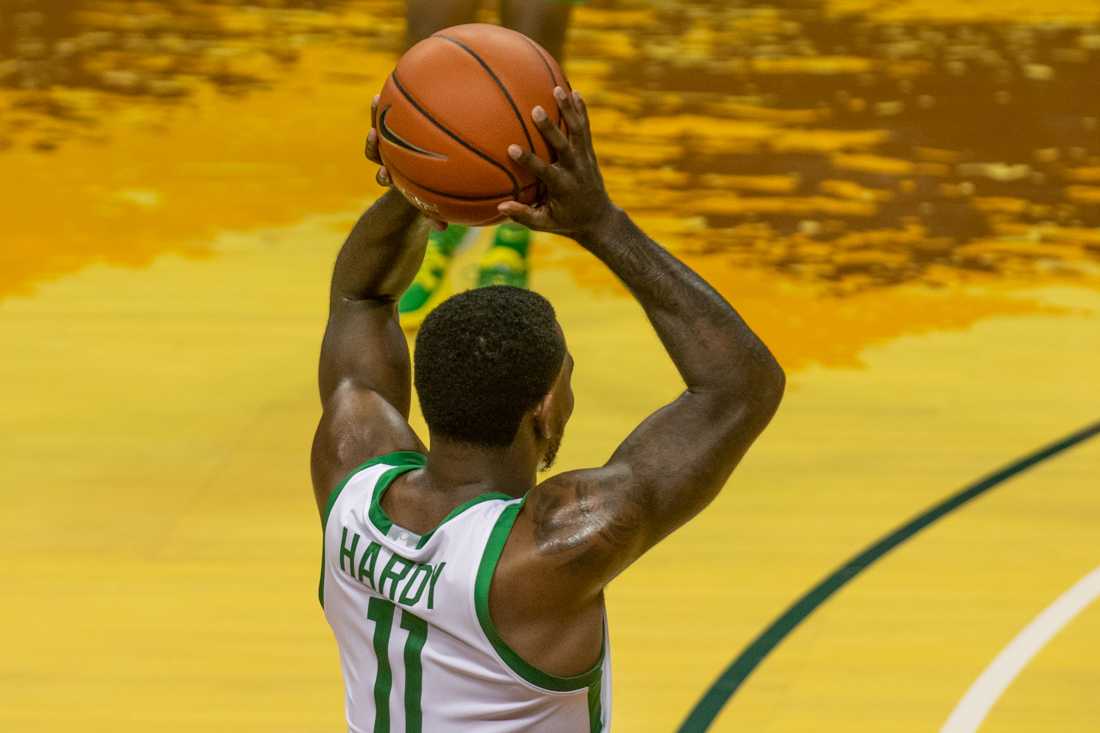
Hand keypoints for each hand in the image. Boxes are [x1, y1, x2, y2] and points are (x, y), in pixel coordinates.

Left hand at [366, 95, 445, 231]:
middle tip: (374, 135)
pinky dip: (397, 104)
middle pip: (375, 151)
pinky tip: (405, 86)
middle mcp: (390, 160)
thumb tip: (442, 230)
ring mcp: (393, 144)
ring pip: (382, 128)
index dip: (383, 175)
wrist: (420, 187)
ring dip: (378, 115)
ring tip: (377, 99)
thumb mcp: (432, 209)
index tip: (385, 174)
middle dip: (372, 144)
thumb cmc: (431, 200)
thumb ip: (434, 216)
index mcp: (395, 177)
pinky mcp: (398, 128)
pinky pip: (397, 114)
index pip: (383, 176)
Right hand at [498, 88, 615, 239]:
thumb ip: (524, 216)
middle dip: (551, 129)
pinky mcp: (589, 152)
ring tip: (557, 89)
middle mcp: (575, 170)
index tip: (512, 148)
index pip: (544, 171)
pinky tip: (574, 92)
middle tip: (537, 110)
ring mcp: (585, 159)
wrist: (599, 218)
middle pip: (564, 146)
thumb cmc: (566, 222)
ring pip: (578, 131)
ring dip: (569, 110)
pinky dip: (581, 111)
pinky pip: (585, 129)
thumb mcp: (545, 224)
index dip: (529, 160)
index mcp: (562, 187)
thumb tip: (500, 207)